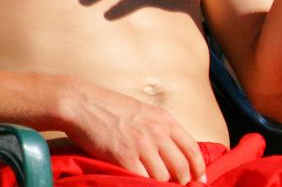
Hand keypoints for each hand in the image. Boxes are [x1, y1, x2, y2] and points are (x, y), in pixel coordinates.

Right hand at [59, 78, 205, 184]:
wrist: (82, 103)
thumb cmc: (110, 108)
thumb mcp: (142, 112)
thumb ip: (159, 129)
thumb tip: (174, 153)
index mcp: (163, 119)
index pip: (191, 148)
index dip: (198, 168)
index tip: (199, 179)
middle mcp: (156, 131)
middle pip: (181, 167)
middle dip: (181, 181)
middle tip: (175, 186)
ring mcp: (141, 145)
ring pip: (162, 178)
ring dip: (158, 183)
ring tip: (149, 180)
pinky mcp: (125, 157)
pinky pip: (142, 181)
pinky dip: (141, 184)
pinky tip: (134, 179)